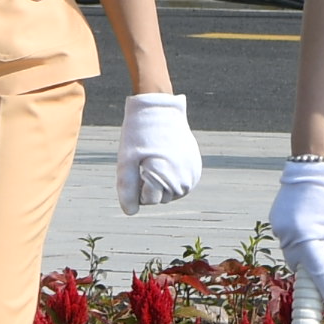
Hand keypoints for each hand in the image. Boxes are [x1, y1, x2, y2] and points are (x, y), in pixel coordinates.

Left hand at [115, 93, 199, 210]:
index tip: (138, 164)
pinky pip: (182, 184)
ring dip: (161, 182)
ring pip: (172, 193)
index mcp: (166, 177)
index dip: (138, 184)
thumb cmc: (139, 135)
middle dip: (150, 185)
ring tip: (156, 158)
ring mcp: (193, 174)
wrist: (160, 110)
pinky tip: (166, 159)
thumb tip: (131, 213)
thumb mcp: (126, 161)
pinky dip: (172, 177)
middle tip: (146, 160)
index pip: (148, 201)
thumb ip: (127, 189)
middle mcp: (184, 179)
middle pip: (161, 199)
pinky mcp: (196, 168)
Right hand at [269, 157, 323, 323]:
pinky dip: (300, 240)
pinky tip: (309, 222)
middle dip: (317, 272)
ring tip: (322, 230)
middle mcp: (290, 237)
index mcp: (309, 238)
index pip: (320, 276)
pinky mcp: (275, 223)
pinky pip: (289, 241)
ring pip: (295, 255)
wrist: (310, 165)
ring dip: (309, 253)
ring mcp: (279, 230)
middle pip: (304, 269)